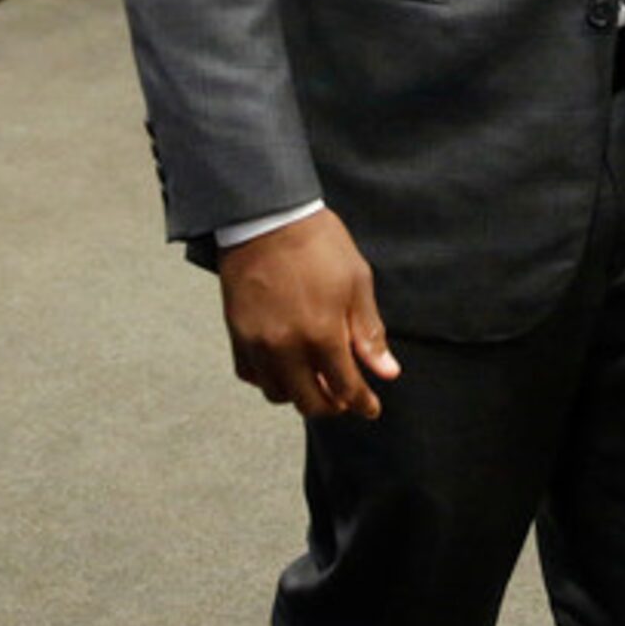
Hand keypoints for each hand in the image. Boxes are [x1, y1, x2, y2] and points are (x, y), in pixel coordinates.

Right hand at [216, 209, 399, 419]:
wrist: (266, 217)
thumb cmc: (318, 244)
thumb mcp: (357, 282)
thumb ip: (369, 333)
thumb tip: (387, 372)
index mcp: (322, 334)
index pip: (346, 388)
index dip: (362, 403)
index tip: (371, 408)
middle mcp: (286, 346)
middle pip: (310, 402)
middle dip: (332, 406)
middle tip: (344, 397)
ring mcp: (257, 342)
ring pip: (278, 394)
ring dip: (299, 394)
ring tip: (314, 379)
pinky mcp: (237, 333)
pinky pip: (250, 374)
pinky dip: (268, 378)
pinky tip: (284, 365)